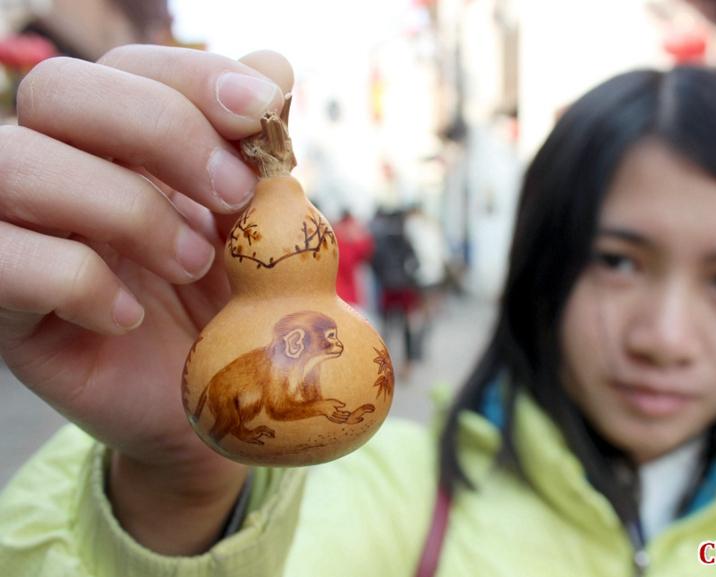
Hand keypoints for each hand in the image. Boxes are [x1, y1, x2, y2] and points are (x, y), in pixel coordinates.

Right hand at [0, 45, 292, 552]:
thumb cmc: (235, 308)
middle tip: (233, 196)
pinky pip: (3, 259)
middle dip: (161, 130)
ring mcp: (23, 231)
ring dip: (126, 208)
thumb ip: (259, 154)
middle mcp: (63, 170)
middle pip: (62, 92)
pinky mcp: (5, 303)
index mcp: (126, 142)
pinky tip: (130, 316)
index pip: (130, 66)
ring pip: (20, 163)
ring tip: (194, 264)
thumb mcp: (263, 230)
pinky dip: (78, 279)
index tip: (262, 113)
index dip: (195, 76)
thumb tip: (272, 61)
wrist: (214, 404)